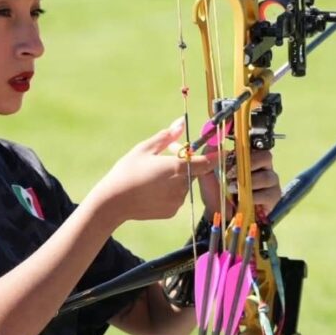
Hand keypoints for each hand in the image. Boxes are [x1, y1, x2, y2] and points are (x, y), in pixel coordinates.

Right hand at [93, 119, 216, 223]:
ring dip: (177, 179)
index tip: (222, 151)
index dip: (215, 156)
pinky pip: (177, 198)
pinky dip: (170, 192)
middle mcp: (181, 185)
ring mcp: (177, 200)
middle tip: (166, 159)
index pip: (206, 162)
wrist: (113, 202)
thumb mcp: (145, 149)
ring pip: (184, 185)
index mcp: (176, 168)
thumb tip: (181, 123)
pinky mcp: (171, 211)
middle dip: (185, 164)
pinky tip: (152, 190)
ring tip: (154, 177)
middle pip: (193, 172)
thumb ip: (167, 136)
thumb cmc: (126, 172)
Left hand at [198, 148, 281, 218]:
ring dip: (248, 183)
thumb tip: (214, 141)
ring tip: (232, 189)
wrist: (219, 214)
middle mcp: (263, 167)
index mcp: (249, 158)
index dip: (246, 149)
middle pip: (266, 157)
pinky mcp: (273, 197)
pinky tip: (243, 200)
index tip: (233, 155)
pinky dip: (254, 196)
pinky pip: (268, 194)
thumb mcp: (207, 172)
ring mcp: (270, 182)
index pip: (255, 145)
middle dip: (249, 164)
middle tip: (231, 174)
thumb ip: (209, 156)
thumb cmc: (216, 191)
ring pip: (267, 176)